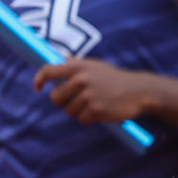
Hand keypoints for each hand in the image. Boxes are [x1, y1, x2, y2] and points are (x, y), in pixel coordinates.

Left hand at [34, 60, 155, 124]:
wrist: (140, 90)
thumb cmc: (116, 79)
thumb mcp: (97, 66)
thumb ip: (77, 63)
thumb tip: (61, 57)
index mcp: (79, 66)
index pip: (49, 71)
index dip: (39, 80)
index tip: (37, 88)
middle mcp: (81, 79)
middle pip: (55, 97)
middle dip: (64, 102)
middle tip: (79, 101)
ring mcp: (88, 94)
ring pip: (68, 110)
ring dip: (79, 111)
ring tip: (95, 104)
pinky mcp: (95, 109)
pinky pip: (81, 119)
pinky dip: (89, 118)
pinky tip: (102, 111)